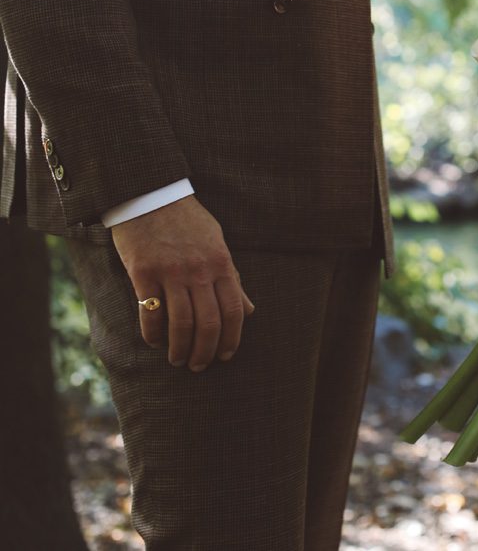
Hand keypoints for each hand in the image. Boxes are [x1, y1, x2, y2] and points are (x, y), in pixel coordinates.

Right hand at [111, 194, 254, 370]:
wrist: (151, 194)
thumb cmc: (187, 220)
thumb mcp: (217, 242)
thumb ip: (232, 276)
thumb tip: (250, 310)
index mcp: (221, 262)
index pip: (234, 310)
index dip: (232, 338)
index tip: (225, 355)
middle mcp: (199, 270)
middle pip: (208, 323)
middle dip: (205, 352)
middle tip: (199, 366)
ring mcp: (171, 272)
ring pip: (181, 324)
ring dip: (180, 349)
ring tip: (177, 359)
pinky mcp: (144, 273)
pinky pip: (150, 314)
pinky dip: (153, 334)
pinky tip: (154, 341)